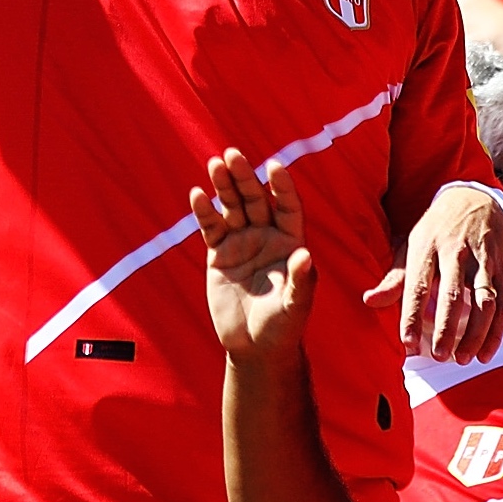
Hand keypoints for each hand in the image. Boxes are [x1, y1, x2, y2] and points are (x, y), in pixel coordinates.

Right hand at [197, 149, 316, 362]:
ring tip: (214, 164)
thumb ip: (299, 281)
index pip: (287, 206)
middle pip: (256, 199)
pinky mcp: (219, 254)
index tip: (273, 166)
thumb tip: (305, 255)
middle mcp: (266, 236)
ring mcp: (242, 242)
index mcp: (290, 242)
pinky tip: (197, 195)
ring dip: (224, 186)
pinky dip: (204, 212)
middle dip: (245, 177)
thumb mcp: (294, 305)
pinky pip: (211, 228)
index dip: (282, 186)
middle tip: (233, 154)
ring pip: (232, 207)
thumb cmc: (282, 326)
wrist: (254, 346)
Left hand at [372, 179, 502, 362]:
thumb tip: (369, 301)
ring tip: (464, 358)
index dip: (411, 316)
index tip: (407, 344)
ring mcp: (481, 259)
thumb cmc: (436, 230)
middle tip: (440, 356)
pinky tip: (486, 352)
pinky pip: (502, 302)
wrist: (474, 198)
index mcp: (426, 247)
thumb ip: (395, 278)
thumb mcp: (412, 245)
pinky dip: (497, 330)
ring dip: (475, 333)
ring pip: (483, 301)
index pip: (417, 286)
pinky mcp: (501, 266)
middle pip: (452, 294)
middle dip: (446, 327)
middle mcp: (455, 252)